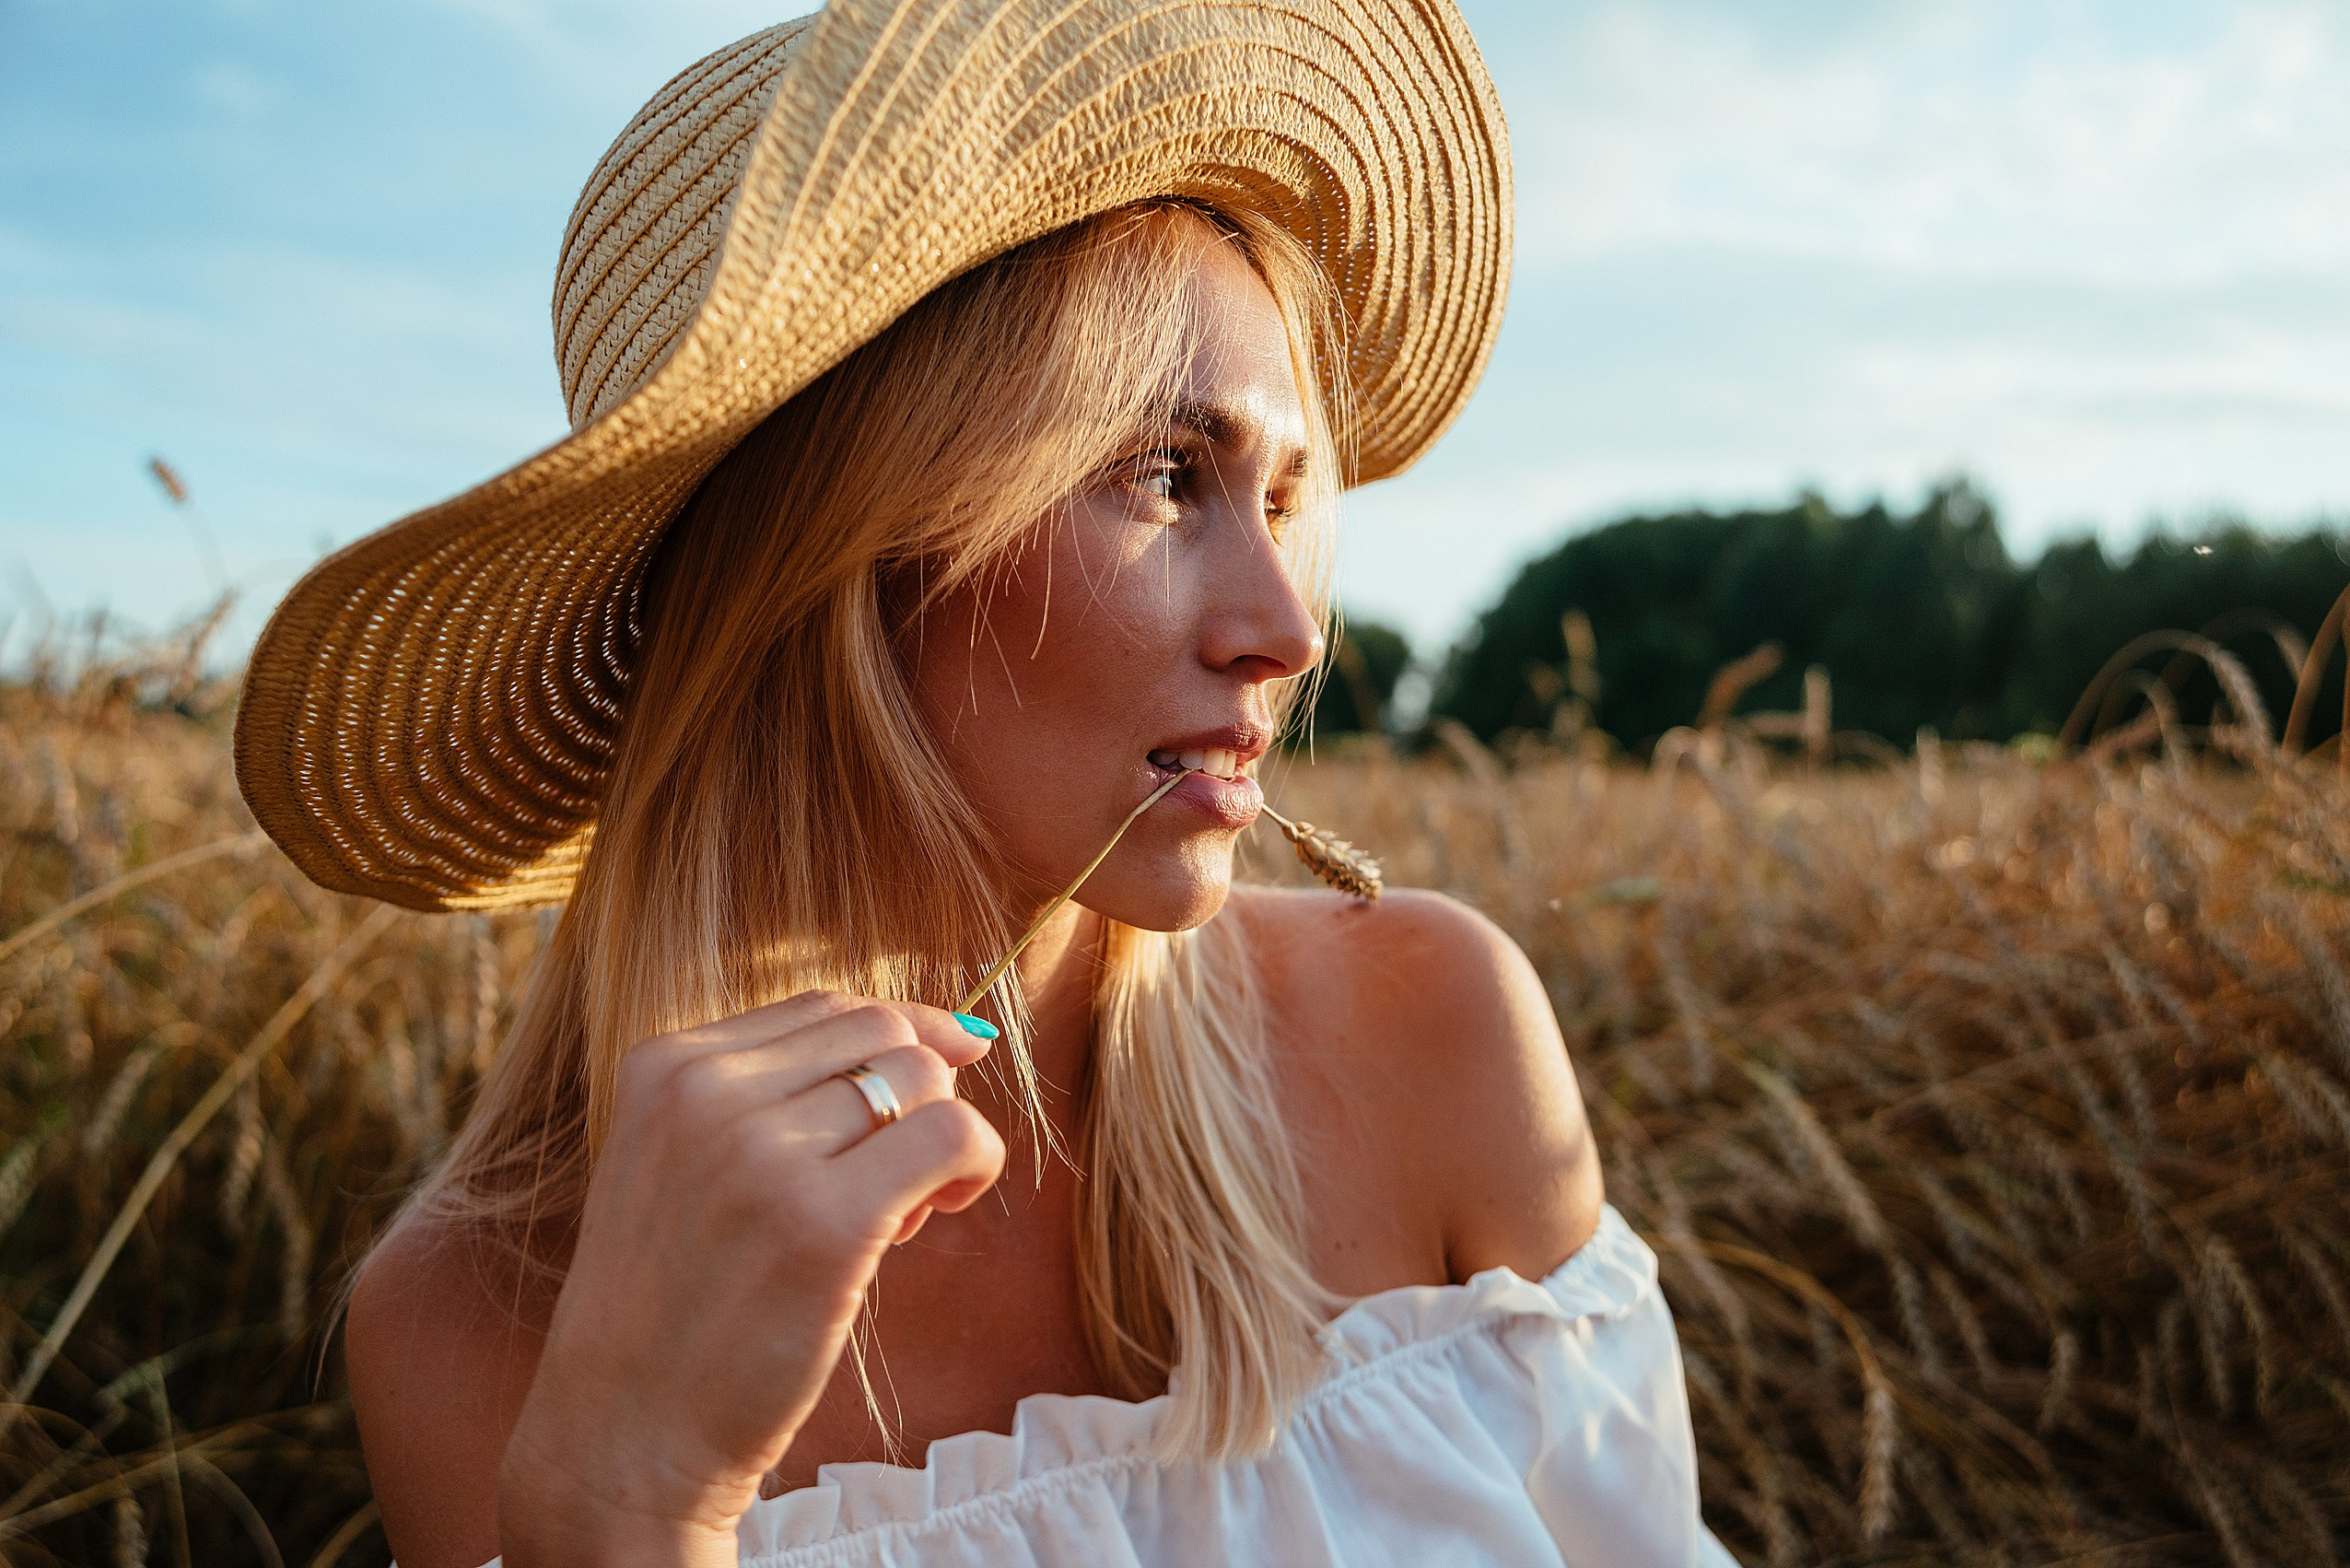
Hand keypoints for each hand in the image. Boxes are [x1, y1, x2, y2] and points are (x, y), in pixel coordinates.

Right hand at [496, 993, 1005, 1567]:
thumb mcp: (681, 1164)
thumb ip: (769, 1097)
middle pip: (881, 1029)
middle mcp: (707, 1094)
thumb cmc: (674, 1305)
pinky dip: (975, 1163)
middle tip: (906, 1172)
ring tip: (911, 1209)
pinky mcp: (825, 1222)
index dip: (896, 1041)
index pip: (823, 1008)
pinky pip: (952, 1134)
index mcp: (666, 1067)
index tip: (919, 1095)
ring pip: (922, 1079)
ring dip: (944, 1136)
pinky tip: (939, 1213)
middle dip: (920, 1088)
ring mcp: (763, 1154)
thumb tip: (942, 1039)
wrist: (623, 1434)